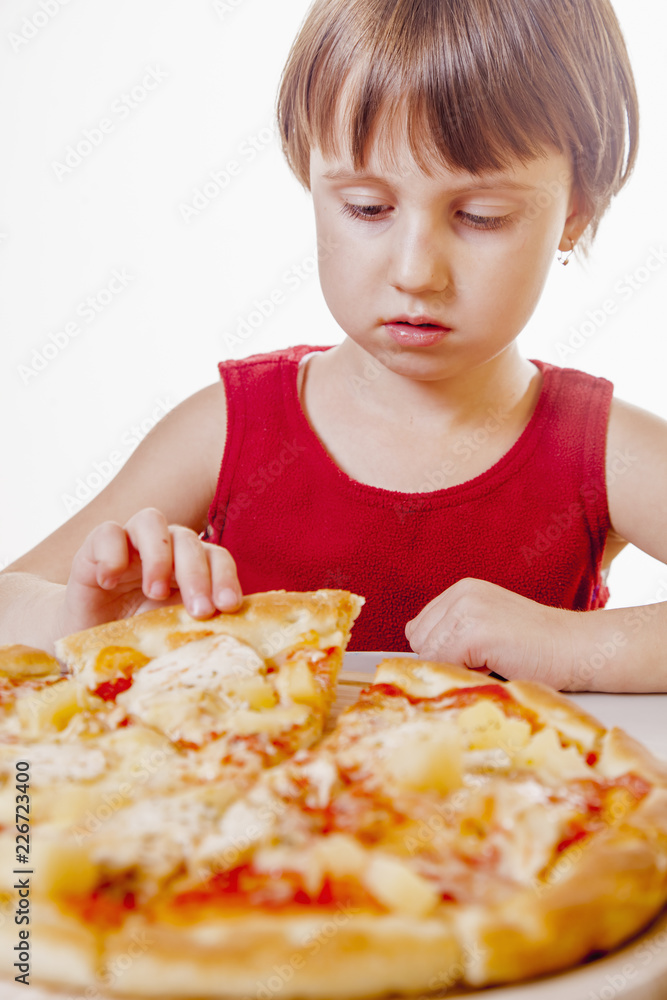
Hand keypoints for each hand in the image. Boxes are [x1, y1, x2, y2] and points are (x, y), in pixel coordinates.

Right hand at [61, 507, 241, 634]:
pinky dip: (112, 554)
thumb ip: (194, 627)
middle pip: (187, 540)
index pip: (216, 557)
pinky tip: (109, 583)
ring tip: (155, 593)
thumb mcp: (170, 633)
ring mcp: (129, 543)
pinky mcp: (94, 547)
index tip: (228, 606)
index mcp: (189, 565)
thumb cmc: (136, 636)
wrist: (88, 640)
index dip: (225, 577)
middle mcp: (163, 547)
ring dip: (158, 556)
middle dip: (196, 575)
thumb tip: (229, 636)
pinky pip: (107, 532)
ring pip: (151, 521)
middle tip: (199, 610)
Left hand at [405, 578, 578, 690]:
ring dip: (458, 669)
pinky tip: (496, 665)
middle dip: (447, 661)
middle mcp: (461, 593)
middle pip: (420, 643)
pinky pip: (444, 665)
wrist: (578, 648)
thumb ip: (451, 632)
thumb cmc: (537, 648)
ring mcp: (467, 609)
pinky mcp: (475, 631)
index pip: (420, 630)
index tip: (476, 657)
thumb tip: (414, 641)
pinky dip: (466, 675)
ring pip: (429, 656)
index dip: (443, 653)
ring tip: (493, 662)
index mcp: (462, 591)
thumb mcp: (487, 629)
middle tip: (487, 661)